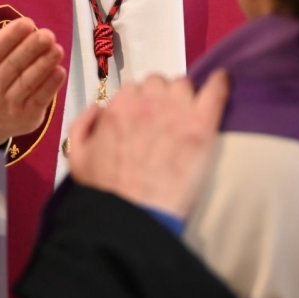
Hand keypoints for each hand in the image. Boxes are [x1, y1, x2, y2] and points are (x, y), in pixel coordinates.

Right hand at [0, 0, 65, 145]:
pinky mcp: (26, 117)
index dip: (12, 36)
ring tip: (58, 48)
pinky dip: (51, 86)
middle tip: (49, 34)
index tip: (28, 22)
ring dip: (45, 65)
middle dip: (33, 49)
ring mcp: (9, 104)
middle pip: (14, 66)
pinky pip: (40, 99)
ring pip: (29, 82)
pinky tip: (60, 70)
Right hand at [66, 69, 228, 219]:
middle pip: (159, 83)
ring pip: (184, 86)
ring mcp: (177, 112)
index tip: (144, 117)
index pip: (134, 89)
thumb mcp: (77, 157)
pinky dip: (219, 83)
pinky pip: (214, 91)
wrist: (134, 217)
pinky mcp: (202, 126)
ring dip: (184, 96)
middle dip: (160, 97)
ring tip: (187, 113)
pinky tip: (221, 80)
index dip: (140, 103)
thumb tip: (98, 107)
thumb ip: (82, 125)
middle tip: (164, 118)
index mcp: (119, 108)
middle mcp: (147, 103)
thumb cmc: (105, 193)